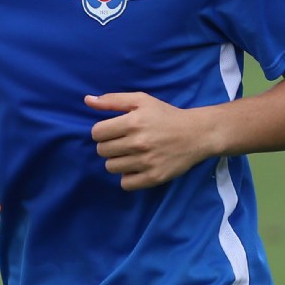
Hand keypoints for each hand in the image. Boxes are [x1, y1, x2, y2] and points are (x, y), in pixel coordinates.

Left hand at [86, 91, 213, 189]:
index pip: (97, 133)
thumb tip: (87, 100)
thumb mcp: (141, 100)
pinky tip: (136, 167)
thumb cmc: (166, 115)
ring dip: (117, 161)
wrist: (197, 134)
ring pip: (111, 168)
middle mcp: (138, 143)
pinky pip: (126, 184)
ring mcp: (146, 162)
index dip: (102, 131)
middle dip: (108, 146)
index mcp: (133, 122)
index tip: (113, 131)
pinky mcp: (154, 177)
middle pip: (102, 151)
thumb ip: (112, 100)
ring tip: (130, 154)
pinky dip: (128, 177)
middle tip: (122, 142)